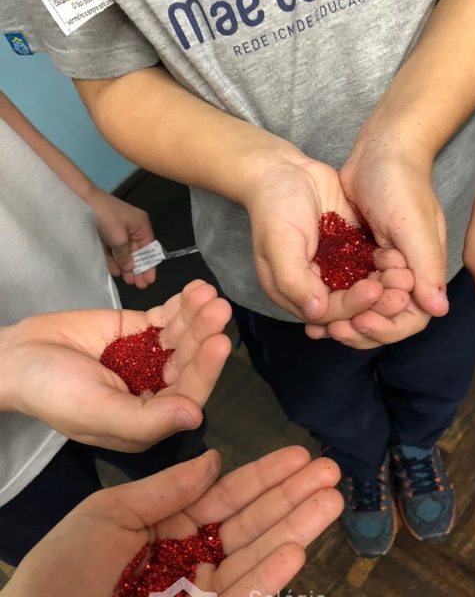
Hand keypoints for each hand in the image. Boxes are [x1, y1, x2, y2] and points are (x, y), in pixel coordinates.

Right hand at [0, 280, 231, 450]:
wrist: (17, 355)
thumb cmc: (53, 391)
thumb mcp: (96, 411)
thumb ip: (146, 419)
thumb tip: (195, 417)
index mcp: (149, 419)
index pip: (187, 395)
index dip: (205, 371)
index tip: (219, 342)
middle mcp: (156, 388)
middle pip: (189, 362)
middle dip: (204, 336)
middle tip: (219, 309)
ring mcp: (150, 356)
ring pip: (182, 336)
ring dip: (197, 315)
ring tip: (208, 294)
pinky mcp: (141, 329)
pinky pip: (166, 317)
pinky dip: (182, 304)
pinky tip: (196, 289)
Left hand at [2, 447, 342, 596]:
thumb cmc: (60, 574)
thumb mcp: (108, 516)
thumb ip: (165, 489)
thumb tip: (214, 459)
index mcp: (167, 532)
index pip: (226, 499)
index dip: (262, 476)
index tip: (297, 455)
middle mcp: (191, 562)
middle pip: (251, 525)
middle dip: (291, 497)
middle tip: (329, 469)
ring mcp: (200, 595)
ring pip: (256, 559)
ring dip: (295, 529)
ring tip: (330, 499)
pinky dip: (270, 576)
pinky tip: (297, 549)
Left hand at [88, 189, 156, 288]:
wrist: (80, 200)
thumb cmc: (105, 217)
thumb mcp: (119, 238)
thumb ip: (126, 255)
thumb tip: (131, 267)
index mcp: (140, 225)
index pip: (149, 248)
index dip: (150, 265)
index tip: (149, 280)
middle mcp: (131, 228)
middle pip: (137, 252)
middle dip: (138, 268)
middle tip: (140, 285)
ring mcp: (117, 230)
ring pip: (124, 252)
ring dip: (126, 267)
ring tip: (128, 281)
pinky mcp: (105, 233)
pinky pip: (112, 249)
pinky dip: (114, 260)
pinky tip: (116, 272)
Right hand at [248, 155, 387, 324]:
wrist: (285, 171)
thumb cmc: (274, 207)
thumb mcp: (278, 243)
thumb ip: (293, 279)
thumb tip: (315, 312)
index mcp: (294, 292)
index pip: (329, 312)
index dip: (353, 307)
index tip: (375, 290)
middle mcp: (317, 286)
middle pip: (351, 305)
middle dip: (376, 302)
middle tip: (401, 293)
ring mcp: (335, 268)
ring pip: (365, 287)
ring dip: (386, 287)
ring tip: (406, 277)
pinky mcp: (350, 250)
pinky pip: (371, 265)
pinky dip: (387, 265)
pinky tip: (402, 259)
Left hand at [306, 137, 447, 347]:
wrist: (380, 150)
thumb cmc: (401, 183)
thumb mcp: (414, 224)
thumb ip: (426, 265)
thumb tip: (438, 310)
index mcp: (423, 272)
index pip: (411, 317)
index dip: (387, 327)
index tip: (360, 321)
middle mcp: (404, 275)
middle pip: (385, 319)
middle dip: (361, 329)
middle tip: (332, 329)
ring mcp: (380, 268)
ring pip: (364, 308)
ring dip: (344, 321)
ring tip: (318, 327)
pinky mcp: (359, 259)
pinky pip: (348, 288)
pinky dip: (334, 300)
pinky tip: (313, 308)